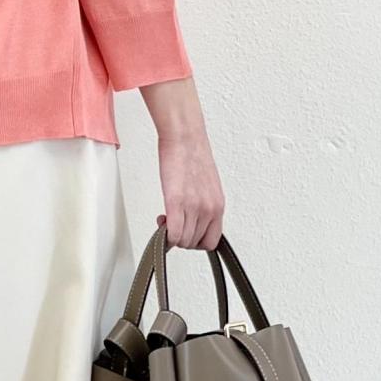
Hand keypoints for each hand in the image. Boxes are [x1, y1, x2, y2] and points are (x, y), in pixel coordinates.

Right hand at [139, 76, 225, 250]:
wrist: (185, 137)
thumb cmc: (194, 155)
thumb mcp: (207, 186)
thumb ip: (203, 206)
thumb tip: (194, 220)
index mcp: (218, 206)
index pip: (211, 241)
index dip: (195, 241)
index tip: (186, 232)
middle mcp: (209, 209)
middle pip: (194, 243)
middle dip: (180, 238)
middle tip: (172, 225)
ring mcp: (194, 207)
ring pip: (182, 240)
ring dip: (171, 234)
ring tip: (165, 219)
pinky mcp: (176, 201)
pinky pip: (173, 233)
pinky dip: (165, 235)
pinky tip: (162, 221)